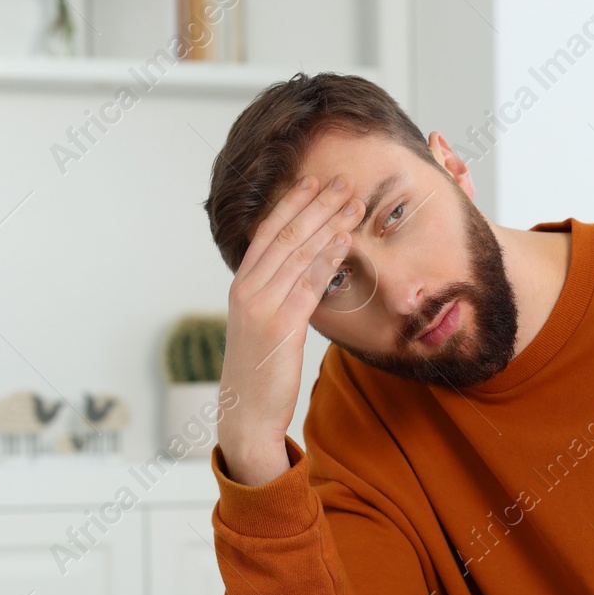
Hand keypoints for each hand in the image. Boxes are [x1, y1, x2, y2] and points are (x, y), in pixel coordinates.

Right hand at [218, 173, 362, 487]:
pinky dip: (327, 259)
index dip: (291, 204)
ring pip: (297, 253)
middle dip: (315, 205)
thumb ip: (277, 296)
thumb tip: (303, 274)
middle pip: (284, 235)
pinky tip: (346, 242)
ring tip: (352, 203)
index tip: (314, 181)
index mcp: (241, 285)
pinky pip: (307, 283)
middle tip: (342, 182)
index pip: (266, 232)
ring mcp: (261, 306)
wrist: (246, 412)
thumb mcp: (263, 325)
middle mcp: (247, 289)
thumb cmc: (260, 371)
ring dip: (328, 224)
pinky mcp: (279, 326)